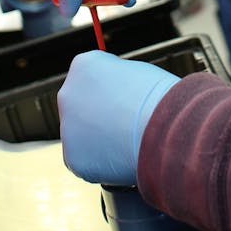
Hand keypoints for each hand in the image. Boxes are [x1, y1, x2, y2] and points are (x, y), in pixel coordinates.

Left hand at [59, 50, 179, 186]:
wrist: (163, 127)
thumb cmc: (160, 97)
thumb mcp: (137, 74)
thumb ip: (116, 83)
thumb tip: (115, 95)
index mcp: (84, 65)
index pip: (92, 78)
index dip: (114, 91)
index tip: (130, 99)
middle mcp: (68, 94)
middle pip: (81, 107)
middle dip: (100, 116)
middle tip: (127, 125)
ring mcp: (67, 128)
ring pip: (83, 138)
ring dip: (101, 141)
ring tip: (130, 142)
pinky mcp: (74, 158)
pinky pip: (88, 162)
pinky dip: (103, 164)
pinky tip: (124, 158)